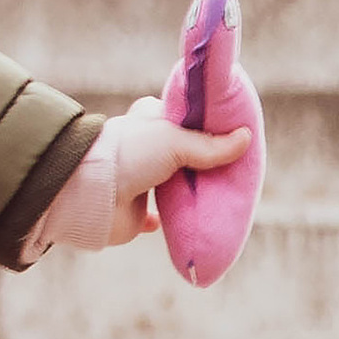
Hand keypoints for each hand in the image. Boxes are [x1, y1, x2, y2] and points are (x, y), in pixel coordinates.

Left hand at [35, 97, 252, 255]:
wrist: (91, 193)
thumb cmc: (131, 155)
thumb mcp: (175, 141)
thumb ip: (210, 144)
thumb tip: (246, 138)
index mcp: (150, 120)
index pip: (184, 119)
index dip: (207, 126)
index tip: (234, 134)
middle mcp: (145, 148)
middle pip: (183, 155)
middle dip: (205, 164)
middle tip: (236, 169)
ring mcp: (140, 180)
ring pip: (174, 185)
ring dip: (193, 192)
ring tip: (225, 194)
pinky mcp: (136, 211)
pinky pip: (157, 218)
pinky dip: (170, 220)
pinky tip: (191, 220)